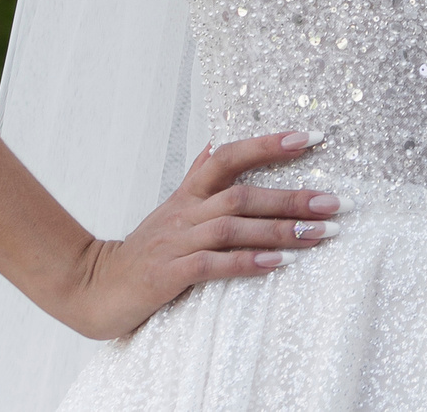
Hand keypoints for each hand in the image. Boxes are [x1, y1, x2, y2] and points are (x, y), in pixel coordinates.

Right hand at [58, 130, 342, 339]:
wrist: (93, 288)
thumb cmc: (142, 251)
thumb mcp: (170, 209)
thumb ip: (197, 177)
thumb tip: (218, 143)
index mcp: (187, 195)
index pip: (228, 156)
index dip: (266, 144)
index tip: (307, 137)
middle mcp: (184, 213)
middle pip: (241, 194)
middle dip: (290, 197)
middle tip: (333, 201)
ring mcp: (175, 243)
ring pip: (231, 227)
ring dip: (278, 230)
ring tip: (317, 234)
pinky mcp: (167, 275)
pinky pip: (211, 265)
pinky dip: (245, 264)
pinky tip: (275, 265)